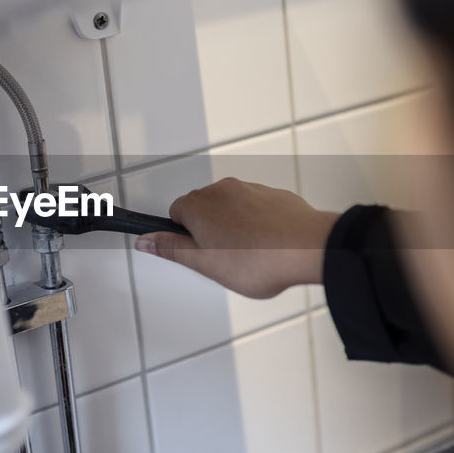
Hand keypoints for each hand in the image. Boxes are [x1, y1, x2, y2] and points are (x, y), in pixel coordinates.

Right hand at [133, 178, 339, 298]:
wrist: (308, 248)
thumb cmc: (259, 258)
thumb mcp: (204, 263)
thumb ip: (171, 249)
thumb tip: (145, 241)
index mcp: (199, 204)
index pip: (175, 213)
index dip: (183, 237)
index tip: (194, 252)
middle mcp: (223, 189)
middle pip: (204, 209)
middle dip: (209, 232)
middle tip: (222, 260)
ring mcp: (251, 189)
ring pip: (231, 209)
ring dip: (234, 228)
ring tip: (249, 257)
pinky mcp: (275, 195)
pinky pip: (257, 209)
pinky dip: (258, 225)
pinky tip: (267, 246)